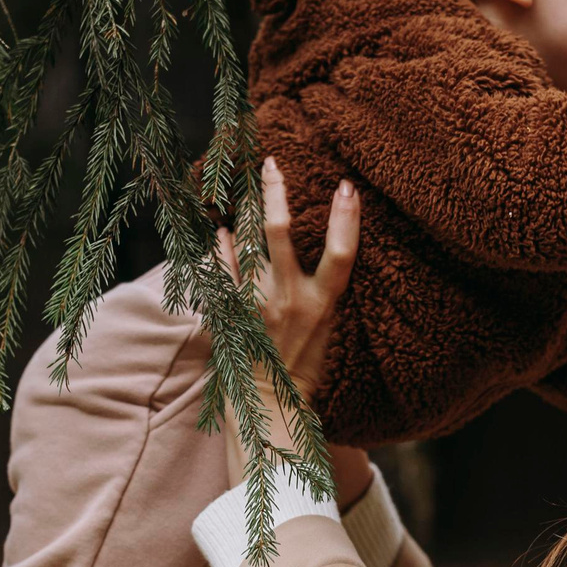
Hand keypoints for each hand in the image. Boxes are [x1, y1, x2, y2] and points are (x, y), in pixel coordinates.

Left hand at [216, 158, 364, 480]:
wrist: (272, 403)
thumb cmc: (304, 364)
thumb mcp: (328, 326)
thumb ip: (323, 289)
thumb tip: (326, 253)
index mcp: (322, 303)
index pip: (342, 253)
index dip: (347, 218)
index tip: (347, 186)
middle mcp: (290, 300)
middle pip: (281, 234)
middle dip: (275, 194)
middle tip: (272, 163)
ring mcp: (258, 306)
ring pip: (246, 245)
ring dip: (243, 213)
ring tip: (242, 187)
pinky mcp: (232, 314)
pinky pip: (222, 271)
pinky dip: (220, 249)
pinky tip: (219, 231)